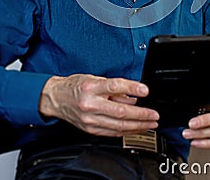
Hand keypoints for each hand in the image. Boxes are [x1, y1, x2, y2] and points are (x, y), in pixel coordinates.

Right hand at [39, 74, 158, 136]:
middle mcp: (90, 104)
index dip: (132, 88)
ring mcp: (90, 119)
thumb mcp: (95, 78)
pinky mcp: (90, 129)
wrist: (56, 98)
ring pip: (118, 125)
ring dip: (137, 125)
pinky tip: (135, 128)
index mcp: (91, 87)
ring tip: (150, 123)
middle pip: (120, 111)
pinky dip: (126, 130)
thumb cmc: (75, 86)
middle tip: (154, 115)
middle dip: (141, 114)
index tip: (145, 91)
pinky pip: (112, 132)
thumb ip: (114, 88)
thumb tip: (132, 96)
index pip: (115, 86)